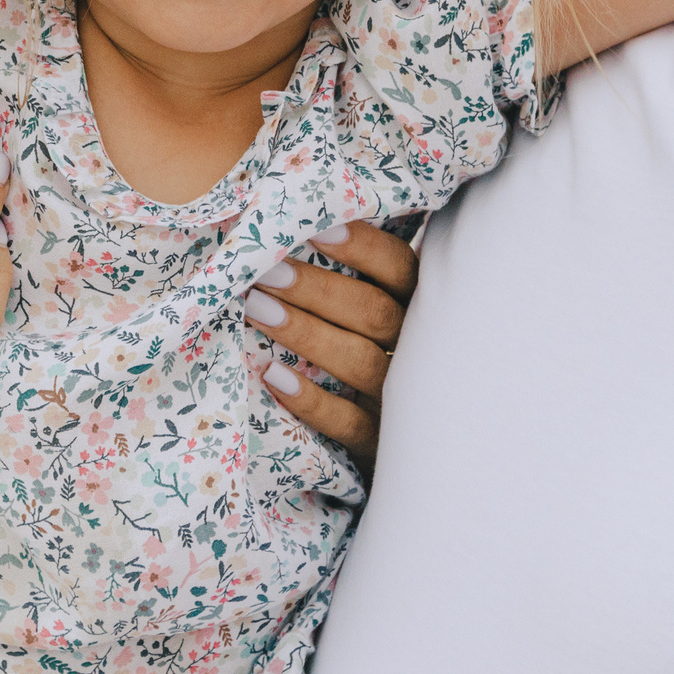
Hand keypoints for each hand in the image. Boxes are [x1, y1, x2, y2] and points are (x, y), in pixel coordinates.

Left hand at [244, 219, 414, 475]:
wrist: (414, 449)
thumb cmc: (373, 353)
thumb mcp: (377, 311)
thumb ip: (351, 276)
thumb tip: (288, 224)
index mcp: (418, 306)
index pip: (398, 268)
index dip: (361, 246)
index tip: (315, 227)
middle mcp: (417, 349)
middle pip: (373, 312)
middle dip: (316, 289)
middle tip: (265, 270)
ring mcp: (402, 399)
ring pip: (360, 361)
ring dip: (307, 333)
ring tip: (255, 308)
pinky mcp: (382, 444)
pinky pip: (350, 424)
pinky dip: (312, 401)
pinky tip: (273, 376)